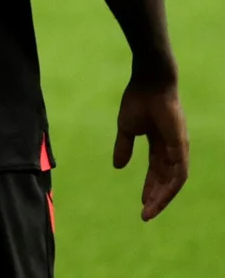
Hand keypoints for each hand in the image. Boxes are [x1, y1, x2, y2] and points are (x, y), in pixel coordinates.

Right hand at [115, 78, 188, 219]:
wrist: (148, 83)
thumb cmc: (138, 100)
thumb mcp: (126, 128)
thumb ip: (124, 147)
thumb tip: (118, 167)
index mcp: (160, 145)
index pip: (157, 173)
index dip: (150, 188)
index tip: (142, 204)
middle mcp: (173, 150)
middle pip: (167, 181)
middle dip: (156, 198)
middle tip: (145, 215)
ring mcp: (178, 148)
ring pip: (174, 181)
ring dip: (163, 197)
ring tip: (149, 210)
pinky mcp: (180, 146)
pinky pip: (179, 172)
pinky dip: (170, 186)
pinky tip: (159, 196)